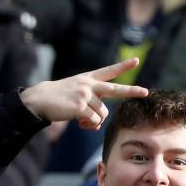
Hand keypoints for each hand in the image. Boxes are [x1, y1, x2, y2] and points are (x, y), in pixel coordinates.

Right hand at [19, 58, 148, 129]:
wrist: (39, 99)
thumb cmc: (59, 99)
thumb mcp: (77, 96)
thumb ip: (91, 106)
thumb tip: (98, 124)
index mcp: (88, 78)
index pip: (109, 71)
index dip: (122, 66)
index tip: (136, 60)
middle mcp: (89, 85)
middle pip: (115, 89)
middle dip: (132, 91)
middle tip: (146, 92)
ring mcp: (85, 95)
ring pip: (102, 114)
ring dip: (94, 121)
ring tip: (82, 119)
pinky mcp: (80, 106)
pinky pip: (94, 121)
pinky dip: (89, 125)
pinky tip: (79, 123)